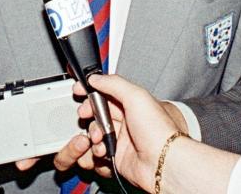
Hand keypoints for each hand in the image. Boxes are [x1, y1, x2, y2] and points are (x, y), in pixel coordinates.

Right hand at [75, 74, 180, 188]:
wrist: (162, 162)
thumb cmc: (158, 130)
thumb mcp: (136, 96)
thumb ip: (114, 83)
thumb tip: (95, 78)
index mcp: (132, 104)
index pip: (106, 93)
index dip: (91, 92)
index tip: (78, 91)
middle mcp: (126, 121)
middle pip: (97, 114)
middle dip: (89, 114)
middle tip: (86, 115)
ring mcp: (120, 140)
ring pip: (94, 134)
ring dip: (92, 134)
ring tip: (99, 137)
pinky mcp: (116, 158)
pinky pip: (96, 153)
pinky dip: (95, 151)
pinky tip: (103, 150)